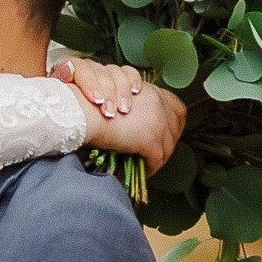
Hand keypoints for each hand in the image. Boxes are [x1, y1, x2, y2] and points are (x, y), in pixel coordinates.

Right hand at [56, 48, 187, 173]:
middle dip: (171, 139)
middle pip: (176, 125)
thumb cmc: (94, 106)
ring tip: (150, 162)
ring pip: (168, 144)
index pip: (176, 106)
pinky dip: (152, 167)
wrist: (85, 113)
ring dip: (161, 155)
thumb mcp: (122, 98)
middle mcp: (159, 104)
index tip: (167, 130)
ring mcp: (157, 122)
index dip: (174, 121)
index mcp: (153, 92)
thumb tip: (139, 124)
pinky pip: (157, 159)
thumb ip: (137, 108)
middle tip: (161, 149)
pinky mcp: (150, 140)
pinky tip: (144, 170)